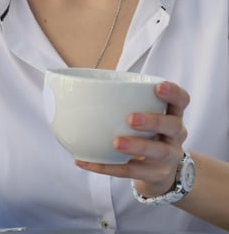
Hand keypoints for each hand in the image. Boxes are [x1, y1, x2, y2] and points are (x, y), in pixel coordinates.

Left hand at [75, 81, 189, 196]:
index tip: (158, 87)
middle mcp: (175, 135)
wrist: (160, 172)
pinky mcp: (155, 175)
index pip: (181, 101)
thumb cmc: (147, 135)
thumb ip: (125, 105)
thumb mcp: (147, 119)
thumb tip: (79, 92)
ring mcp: (168, 157)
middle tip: (131, 119)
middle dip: (153, 121)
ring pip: (157, 151)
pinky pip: (130, 171)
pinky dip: (105, 167)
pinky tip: (84, 162)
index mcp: (172, 115)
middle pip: (172, 126)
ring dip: (137, 146)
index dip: (173, 93)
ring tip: (116, 143)